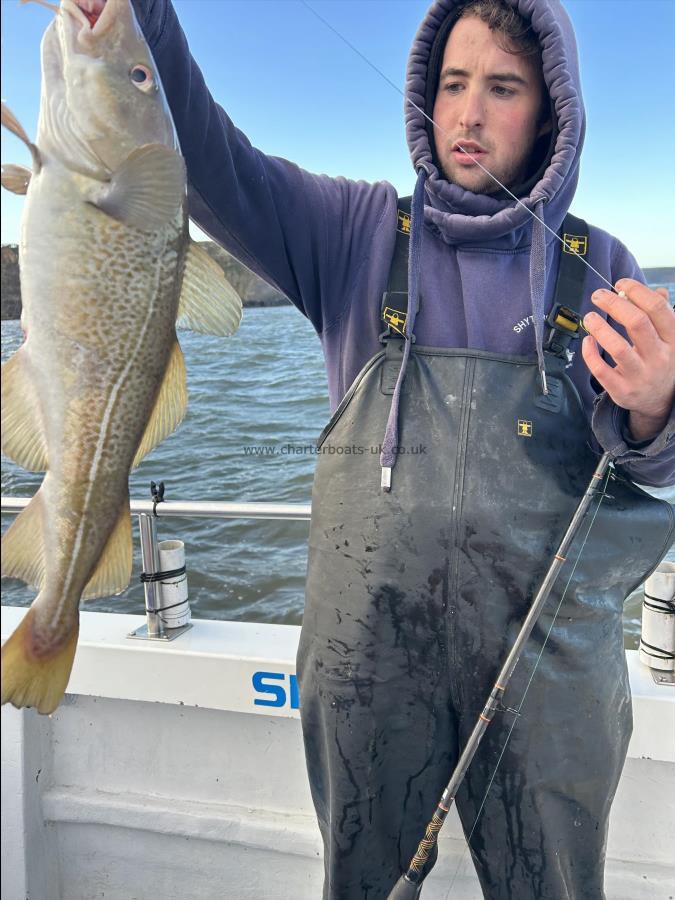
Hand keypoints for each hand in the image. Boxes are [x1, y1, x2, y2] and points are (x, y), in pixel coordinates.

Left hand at [582, 279, 674, 441]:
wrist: (660, 402)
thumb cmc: (660, 361)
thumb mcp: (669, 339)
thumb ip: (661, 316)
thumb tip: (656, 291)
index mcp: (673, 339)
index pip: (657, 309)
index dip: (637, 291)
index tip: (621, 283)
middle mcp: (659, 357)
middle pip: (637, 323)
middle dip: (614, 304)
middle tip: (598, 296)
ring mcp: (640, 375)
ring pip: (618, 348)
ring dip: (600, 328)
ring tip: (590, 317)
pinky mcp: (622, 390)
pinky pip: (601, 370)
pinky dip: (590, 353)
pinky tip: (587, 340)